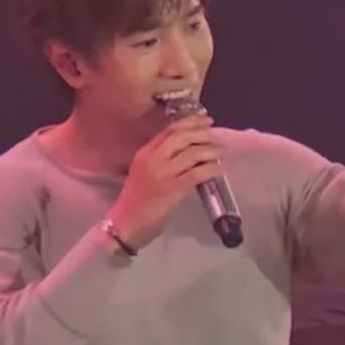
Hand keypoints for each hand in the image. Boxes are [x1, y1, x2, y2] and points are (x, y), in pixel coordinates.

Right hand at [110, 114, 220, 249]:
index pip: (169, 130)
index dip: (190, 122)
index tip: (204, 120)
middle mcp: (153, 159)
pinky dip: (211, 170)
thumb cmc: (135, 202)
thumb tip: (187, 152)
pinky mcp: (173, 189)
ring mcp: (163, 173)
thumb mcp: (144, 173)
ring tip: (219, 153)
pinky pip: (197, 174)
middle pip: (182, 136)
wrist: (125, 224)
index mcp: (145, 153)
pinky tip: (218, 170)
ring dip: (210, 151)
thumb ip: (160, 161)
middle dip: (202, 133)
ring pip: (192, 153)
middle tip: (214, 135)